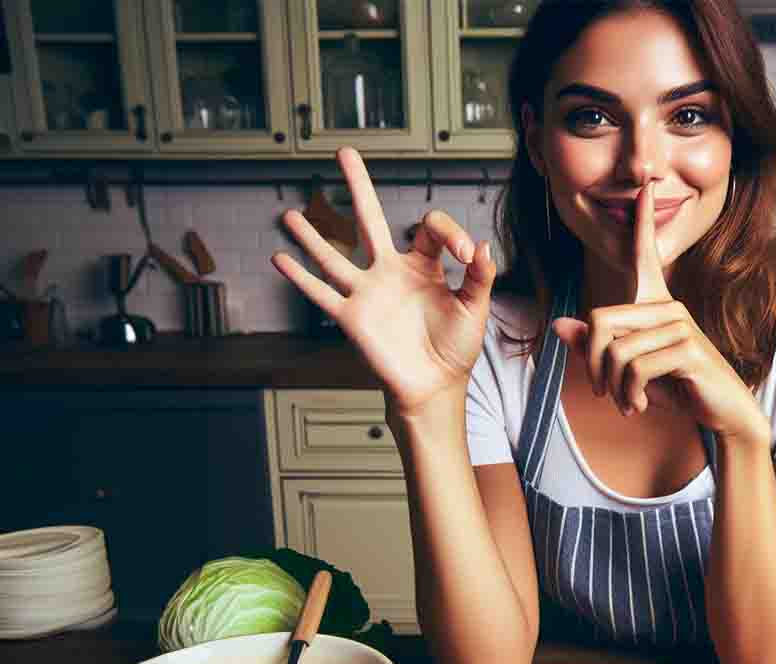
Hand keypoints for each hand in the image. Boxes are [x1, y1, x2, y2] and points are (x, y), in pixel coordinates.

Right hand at [272, 148, 496, 415]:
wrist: (434, 386)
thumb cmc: (455, 349)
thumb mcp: (475, 309)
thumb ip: (480, 278)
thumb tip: (482, 246)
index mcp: (425, 266)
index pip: (430, 229)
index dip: (451, 233)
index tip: (467, 253)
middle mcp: (392, 272)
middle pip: (370, 219)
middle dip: (359, 186)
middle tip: (345, 153)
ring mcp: (369, 292)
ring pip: (334, 256)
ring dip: (312, 235)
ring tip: (290, 213)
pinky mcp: (353, 317)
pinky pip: (321, 294)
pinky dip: (300, 278)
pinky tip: (280, 258)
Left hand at [551, 183, 764, 438]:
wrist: (723, 411)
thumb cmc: (676, 386)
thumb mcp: (629, 370)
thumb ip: (595, 348)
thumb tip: (558, 325)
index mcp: (656, 304)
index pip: (645, 256)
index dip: (642, 224)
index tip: (644, 190)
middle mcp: (668, 307)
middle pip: (599, 320)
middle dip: (592, 364)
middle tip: (603, 392)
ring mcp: (680, 325)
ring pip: (615, 350)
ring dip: (612, 387)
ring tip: (624, 403)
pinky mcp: (687, 348)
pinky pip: (635, 367)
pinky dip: (628, 393)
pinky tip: (638, 405)